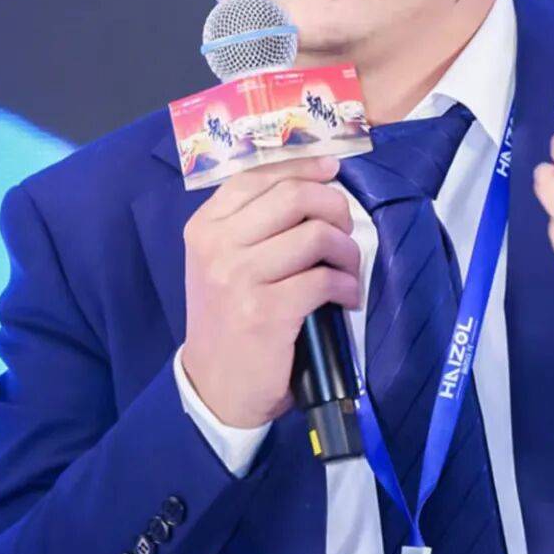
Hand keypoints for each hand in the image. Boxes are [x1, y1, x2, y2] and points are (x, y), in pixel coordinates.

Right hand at [181, 156, 360, 428]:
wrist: (215, 387)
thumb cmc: (228, 322)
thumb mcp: (223, 265)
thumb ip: (252, 227)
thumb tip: (313, 186)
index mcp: (205, 227)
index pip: (259, 176)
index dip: (304, 167)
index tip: (333, 171)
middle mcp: (217, 246)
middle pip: (294, 196)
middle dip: (335, 209)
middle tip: (345, 232)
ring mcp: (239, 278)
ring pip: (316, 235)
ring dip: (347, 252)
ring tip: (348, 273)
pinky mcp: (266, 311)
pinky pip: (324, 280)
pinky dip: (347, 287)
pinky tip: (347, 299)